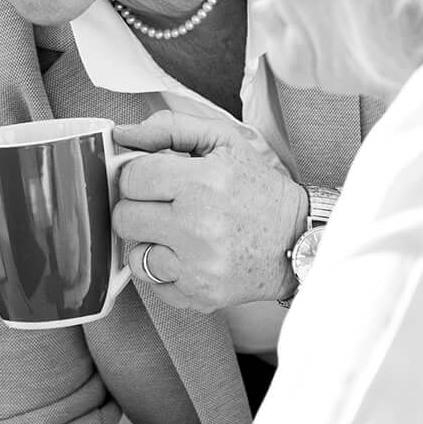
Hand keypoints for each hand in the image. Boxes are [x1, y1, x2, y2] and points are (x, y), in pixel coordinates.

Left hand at [109, 111, 309, 313]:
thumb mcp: (224, 142)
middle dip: (138, 207)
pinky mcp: (199, 295)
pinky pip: (151, 283)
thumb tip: (125, 134)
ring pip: (133, 254)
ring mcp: (198, 266)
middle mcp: (199, 227)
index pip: (132, 177)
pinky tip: (187, 256)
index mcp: (204, 182)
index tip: (153, 179)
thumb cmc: (259, 191)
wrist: (297, 239)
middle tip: (163, 205)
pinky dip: (163, 271)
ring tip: (176, 233)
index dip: (138, 175)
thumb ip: (172, 128)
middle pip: (125, 216)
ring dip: (148, 242)